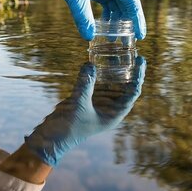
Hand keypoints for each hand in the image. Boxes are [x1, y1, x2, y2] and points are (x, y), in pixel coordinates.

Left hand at [19, 0, 145, 40]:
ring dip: (116, 21)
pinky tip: (103, 29)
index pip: (132, 1)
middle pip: (126, 5)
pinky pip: (105, 5)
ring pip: (115, 6)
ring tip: (116, 39)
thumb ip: (82, 16)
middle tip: (129, 42)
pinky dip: (105, 17)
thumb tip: (89, 37)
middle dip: (128, 23)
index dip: (137, 19)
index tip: (140, 36)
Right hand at [24, 57, 145, 165]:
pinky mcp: (88, 99)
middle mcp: (110, 108)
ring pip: (111, 83)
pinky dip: (99, 73)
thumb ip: (85, 84)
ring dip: (113, 70)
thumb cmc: (69, 127)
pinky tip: (98, 61)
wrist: (52, 138)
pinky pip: (97, 83)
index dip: (138, 76)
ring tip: (116, 52)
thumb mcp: (78, 104)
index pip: (132, 92)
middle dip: (127, 70)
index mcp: (115, 114)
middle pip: (124, 86)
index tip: (139, 60)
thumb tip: (90, 64)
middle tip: (129, 52)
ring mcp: (99, 104)